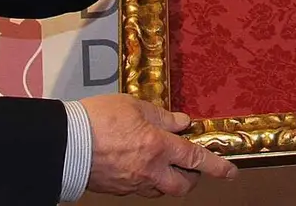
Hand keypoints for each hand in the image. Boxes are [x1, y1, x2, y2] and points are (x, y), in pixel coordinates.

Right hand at [81, 93, 236, 197]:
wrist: (66, 142)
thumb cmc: (96, 119)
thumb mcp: (132, 105)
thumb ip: (160, 115)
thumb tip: (181, 122)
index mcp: (157, 145)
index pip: (196, 159)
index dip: (217, 166)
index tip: (230, 170)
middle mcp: (150, 169)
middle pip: (184, 185)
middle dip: (193, 178)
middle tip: (191, 166)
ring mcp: (134, 183)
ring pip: (163, 189)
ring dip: (169, 180)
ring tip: (161, 163)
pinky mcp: (119, 190)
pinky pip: (141, 189)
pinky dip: (147, 179)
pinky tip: (138, 166)